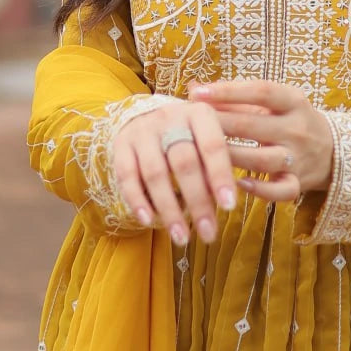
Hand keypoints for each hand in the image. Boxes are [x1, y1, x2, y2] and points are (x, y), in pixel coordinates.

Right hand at [111, 99, 238, 245]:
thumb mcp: (208, 137)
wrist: (147, 114)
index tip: (229, 207)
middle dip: (198, 202)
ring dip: (169, 210)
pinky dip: (138, 201)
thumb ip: (219, 162)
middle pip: (184, 163)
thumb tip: (227, 200)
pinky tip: (149, 221)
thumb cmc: (189, 134)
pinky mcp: (121, 145)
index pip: (212, 145)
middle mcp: (170, 117)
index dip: (220, 176)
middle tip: (209, 234)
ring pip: (155, 173)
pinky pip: (127, 176)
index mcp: (199, 113)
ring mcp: (143, 130)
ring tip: (182, 238)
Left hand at [189, 79, 334, 201]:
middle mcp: (297, 127)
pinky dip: (261, 189)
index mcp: (292, 101)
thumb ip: (236, 98)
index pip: (260, 91)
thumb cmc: (291, 120)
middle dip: (220, 124)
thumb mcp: (274, 103)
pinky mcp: (300, 182)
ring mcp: (299, 157)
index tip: (198, 94)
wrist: (332, 150)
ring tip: (204, 154)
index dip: (228, 91)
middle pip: (254, 124)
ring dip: (232, 156)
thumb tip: (194, 88)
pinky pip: (282, 190)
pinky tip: (238, 183)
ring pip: (262, 158)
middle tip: (189, 124)